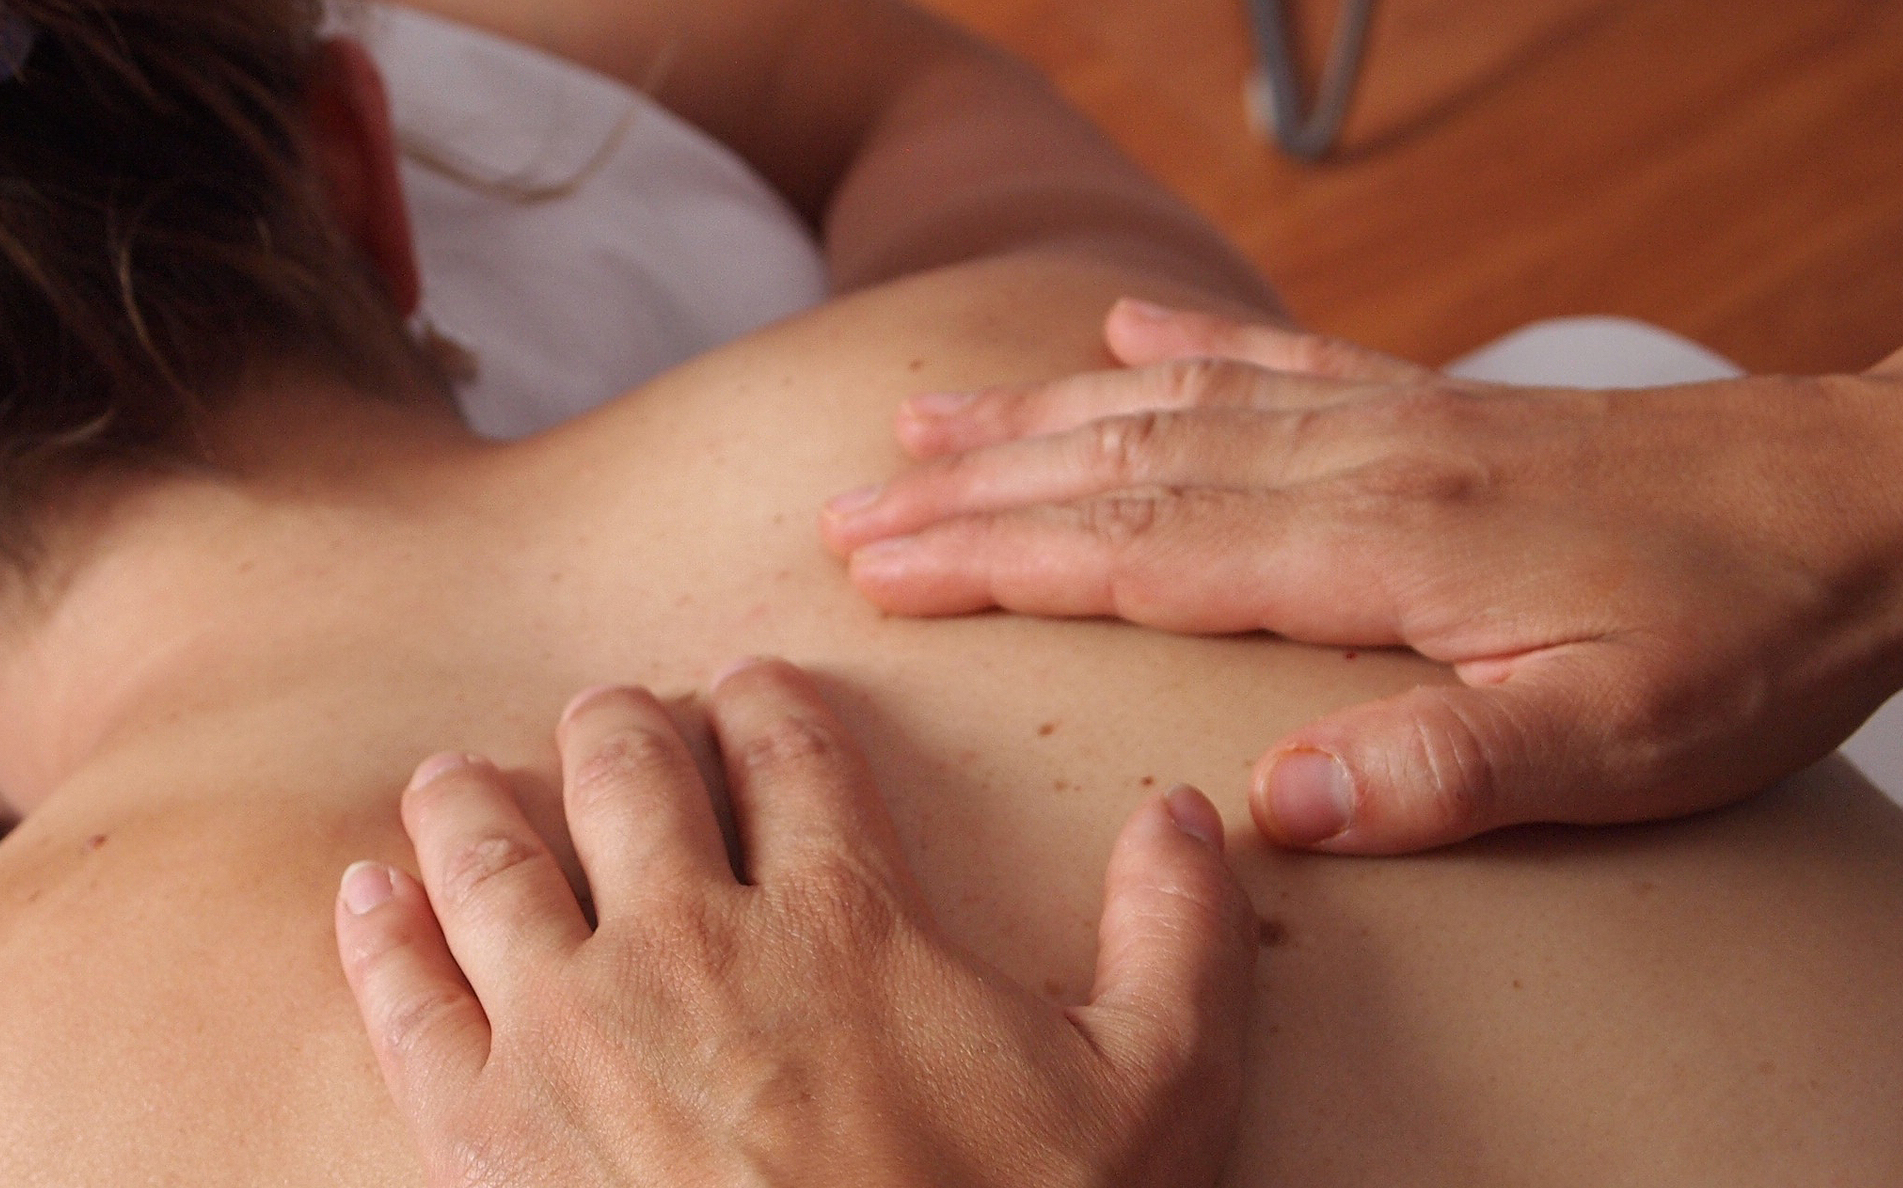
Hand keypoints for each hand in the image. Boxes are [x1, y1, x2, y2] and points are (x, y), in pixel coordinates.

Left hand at [334, 658, 1256, 1187]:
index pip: (786, 746)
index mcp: (840, 916)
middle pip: (622, 766)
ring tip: (467, 778)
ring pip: (491, 850)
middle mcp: (688, 942)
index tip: (753, 693)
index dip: (767, 700)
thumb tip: (1188, 813)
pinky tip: (370, 891)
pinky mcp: (484, 1135)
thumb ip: (1177, 942)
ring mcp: (570, 1033)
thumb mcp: (1153, 1101)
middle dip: (622, 727)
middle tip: (617, 728)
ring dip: (479, 796)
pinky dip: (381, 931)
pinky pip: (404, 999)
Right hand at [822, 300, 1902, 853]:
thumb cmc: (1757, 629)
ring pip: (1172, 408)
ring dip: (1036, 417)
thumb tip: (1268, 801)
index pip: (1142, 551)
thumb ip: (1447, 764)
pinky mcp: (1434, 407)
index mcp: (1382, 546)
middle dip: (972, 488)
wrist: (1882, 499)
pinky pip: (1276, 359)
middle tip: (849, 506)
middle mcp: (1360, 463)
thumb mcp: (1627, 736)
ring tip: (923, 419)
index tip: (879, 565)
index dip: (996, 557)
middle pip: (1122, 468)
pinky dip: (1180, 347)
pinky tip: (1117, 333)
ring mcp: (1392, 420)